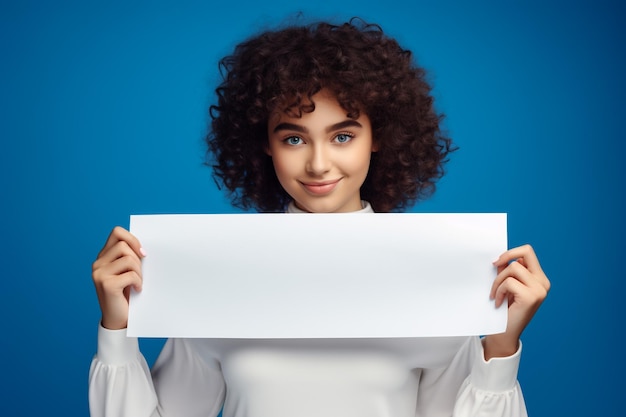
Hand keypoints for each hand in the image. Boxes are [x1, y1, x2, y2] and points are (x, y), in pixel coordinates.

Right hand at [92, 226, 145, 329]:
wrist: (119, 320)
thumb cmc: (127, 294)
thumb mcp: (127, 271)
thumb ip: (129, 257)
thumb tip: (144, 246)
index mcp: (103, 257)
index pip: (117, 232)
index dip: (132, 239)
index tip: (142, 253)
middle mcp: (98, 263)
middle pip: (124, 245)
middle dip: (137, 259)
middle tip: (140, 273)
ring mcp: (100, 274)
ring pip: (128, 258)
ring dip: (139, 271)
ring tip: (137, 283)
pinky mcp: (107, 284)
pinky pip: (131, 275)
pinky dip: (138, 282)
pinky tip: (136, 290)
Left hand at [483, 244, 549, 359]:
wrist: (504, 333)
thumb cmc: (503, 309)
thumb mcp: (506, 286)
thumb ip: (507, 271)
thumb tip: (501, 257)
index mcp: (539, 278)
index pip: (528, 252)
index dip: (511, 253)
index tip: (496, 262)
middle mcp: (543, 283)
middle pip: (526, 252)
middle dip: (506, 257)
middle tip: (493, 266)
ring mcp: (539, 289)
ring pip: (514, 267)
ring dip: (498, 280)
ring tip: (495, 294)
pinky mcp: (531, 296)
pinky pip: (509, 282)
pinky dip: (499, 290)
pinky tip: (497, 302)